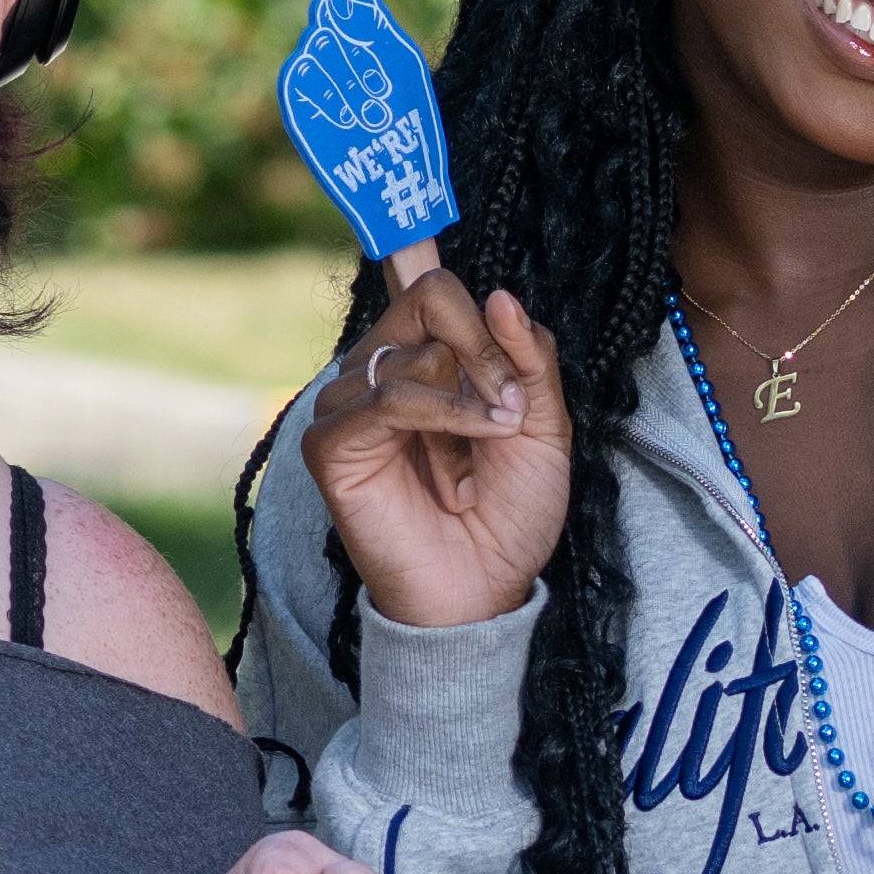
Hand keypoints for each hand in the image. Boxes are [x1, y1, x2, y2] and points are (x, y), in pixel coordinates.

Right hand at [306, 250, 570, 631]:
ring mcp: (348, 403)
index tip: (516, 381)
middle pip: (428, 297)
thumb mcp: (543, 426)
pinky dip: (440, 420)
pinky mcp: (329, 443)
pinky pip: (385, 398)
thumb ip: (531, 358)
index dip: (481, 318)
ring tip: (480, 466)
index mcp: (423, 355)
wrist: (486, 589)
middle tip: (511, 415)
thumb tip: (501, 295)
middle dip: (487, 355)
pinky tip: (464, 469)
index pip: (435, 284)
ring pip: (414, 353)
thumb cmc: (510, 513)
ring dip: (469, 408)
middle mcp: (379, 368)